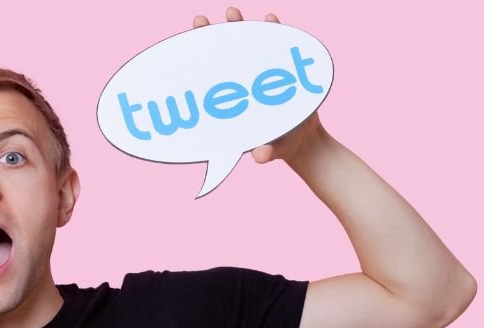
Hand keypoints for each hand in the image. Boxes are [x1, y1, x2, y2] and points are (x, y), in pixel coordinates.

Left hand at [192, 7, 326, 163]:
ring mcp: (262, 72)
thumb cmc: (280, 145)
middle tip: (198, 20)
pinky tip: (270, 18)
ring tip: (230, 12)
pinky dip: (274, 31)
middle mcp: (244, 82)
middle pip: (224, 56)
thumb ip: (267, 152)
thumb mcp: (274, 149)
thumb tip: (260, 157)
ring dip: (239, 28)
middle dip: (211, 37)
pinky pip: (277, 46)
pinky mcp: (283, 68)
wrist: (302, 139)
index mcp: (234, 101)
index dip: (198, 64)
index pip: (212, 77)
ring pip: (248, 45)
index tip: (181, 54)